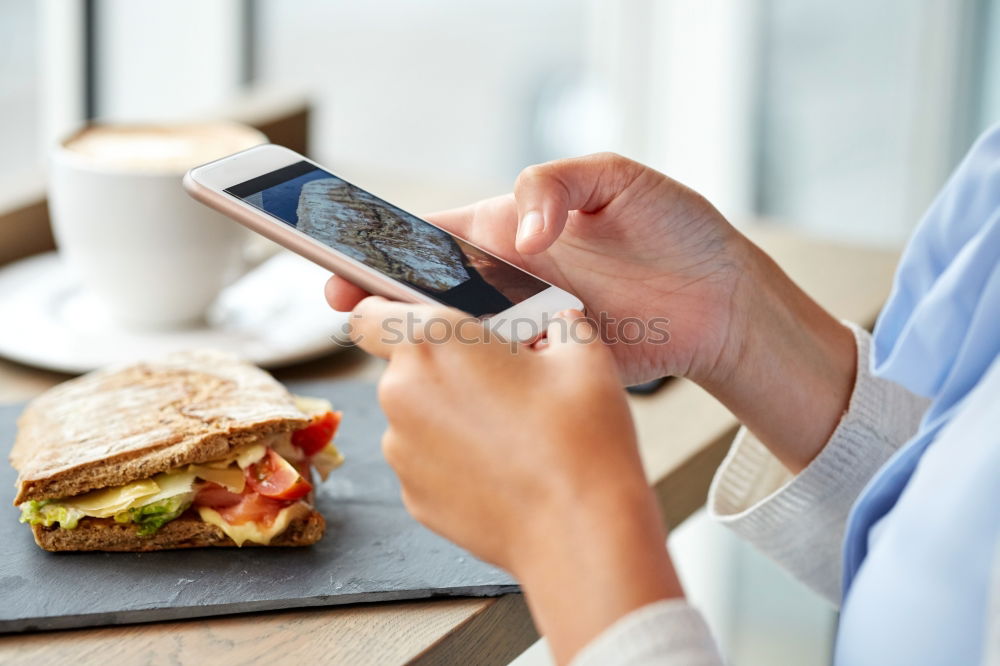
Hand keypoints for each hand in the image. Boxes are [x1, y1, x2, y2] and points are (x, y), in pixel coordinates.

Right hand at [328, 152, 749, 386]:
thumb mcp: (618, 179)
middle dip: (384, 302)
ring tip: (389, 353)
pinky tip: (452, 388)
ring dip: (423, 345)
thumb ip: (556, 183)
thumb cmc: (677, 229)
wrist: (723, 301)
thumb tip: (522, 230)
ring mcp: (527, 324)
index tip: (348, 264)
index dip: (386, 248)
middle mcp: (511, 276)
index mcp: (514, 227)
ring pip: (458, 336)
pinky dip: (474, 380)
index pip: (433, 235)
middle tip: (348, 315)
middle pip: (431, 290)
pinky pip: (500, 372)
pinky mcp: (549, 364)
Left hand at [350, 299, 682, 663]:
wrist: (580, 529)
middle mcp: (401, 393)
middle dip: (444, 368)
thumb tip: (554, 323)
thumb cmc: (580, 435)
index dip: (388, 313)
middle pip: (404, 366)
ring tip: (508, 432)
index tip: (415, 321)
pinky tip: (501, 467)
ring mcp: (402, 450)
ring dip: (448, 414)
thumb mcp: (581, 352)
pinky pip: (426, 461)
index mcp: (432, 342)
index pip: (369, 312)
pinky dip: (453, 458)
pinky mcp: (412, 496)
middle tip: (499, 380)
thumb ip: (554, 322)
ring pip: (416, 416)